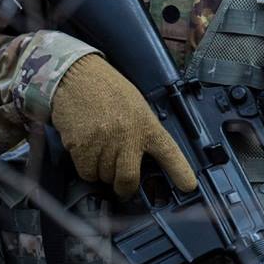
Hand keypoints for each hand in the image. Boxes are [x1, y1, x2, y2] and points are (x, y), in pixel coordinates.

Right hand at [51, 54, 196, 197]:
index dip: (180, 172)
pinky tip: (88, 151)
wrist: (76, 75)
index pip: (169, 152)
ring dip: (103, 173)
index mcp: (145, 124)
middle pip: (129, 180)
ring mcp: (104, 143)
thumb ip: (142, 130)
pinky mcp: (82, 147)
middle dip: (125, 187)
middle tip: (123, 185)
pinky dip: (87, 169)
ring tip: (101, 152)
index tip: (188, 186)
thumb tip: (142, 158)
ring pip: (105, 177)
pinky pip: (87, 172)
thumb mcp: (136, 105)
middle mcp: (127, 136)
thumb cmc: (107, 88)